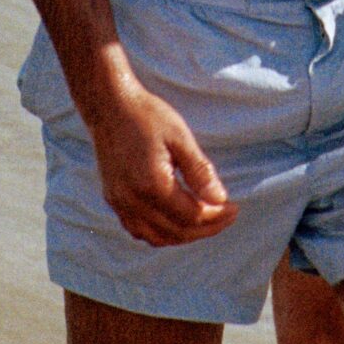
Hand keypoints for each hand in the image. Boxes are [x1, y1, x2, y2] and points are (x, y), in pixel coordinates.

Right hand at [87, 77, 238, 247]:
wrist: (110, 106)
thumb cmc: (147, 116)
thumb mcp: (180, 137)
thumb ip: (200, 171)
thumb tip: (220, 200)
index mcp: (152, 185)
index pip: (191, 215)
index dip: (216, 216)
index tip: (234, 209)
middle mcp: (133, 201)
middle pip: (176, 231)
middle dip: (206, 228)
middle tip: (226, 217)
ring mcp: (120, 204)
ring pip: (157, 237)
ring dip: (184, 235)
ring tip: (206, 222)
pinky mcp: (113, 200)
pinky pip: (139, 230)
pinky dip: (161, 233)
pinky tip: (176, 223)